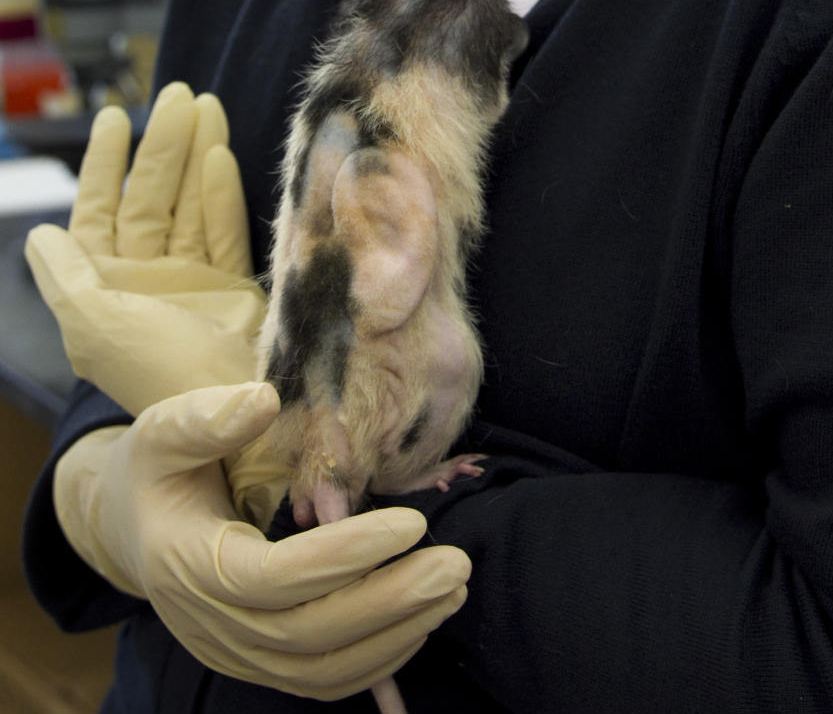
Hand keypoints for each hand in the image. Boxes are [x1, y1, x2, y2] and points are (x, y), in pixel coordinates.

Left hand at [25, 82, 288, 525]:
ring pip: (189, 204)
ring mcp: (191, 282)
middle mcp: (145, 280)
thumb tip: (39, 234)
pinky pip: (223, 229)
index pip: (98, 211)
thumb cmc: (155, 373)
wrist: (228, 419)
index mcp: (103, 289)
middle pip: (149, 198)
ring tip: (205, 105)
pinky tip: (220, 156)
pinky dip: (220, 193)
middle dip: (160, 146)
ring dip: (195, 154)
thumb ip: (65, 277)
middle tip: (179, 94)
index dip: (103, 164)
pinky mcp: (233, 287)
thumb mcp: (94, 325)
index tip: (116, 116)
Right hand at [54, 382, 469, 698]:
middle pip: (308, 635)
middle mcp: (212, 624)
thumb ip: (206, 417)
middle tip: (455, 564)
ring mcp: (236, 651)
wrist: (129, 526)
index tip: (409, 522)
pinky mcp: (260, 661)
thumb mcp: (161, 430)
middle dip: (390, 603)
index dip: (345, 557)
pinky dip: (377, 660)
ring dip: (395, 636)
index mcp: (191, 565)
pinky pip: (322, 680)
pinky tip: (420, 620)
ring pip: (322, 670)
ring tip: (451, 590)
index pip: (275, 579)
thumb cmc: (156, 469)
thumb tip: (266, 400)